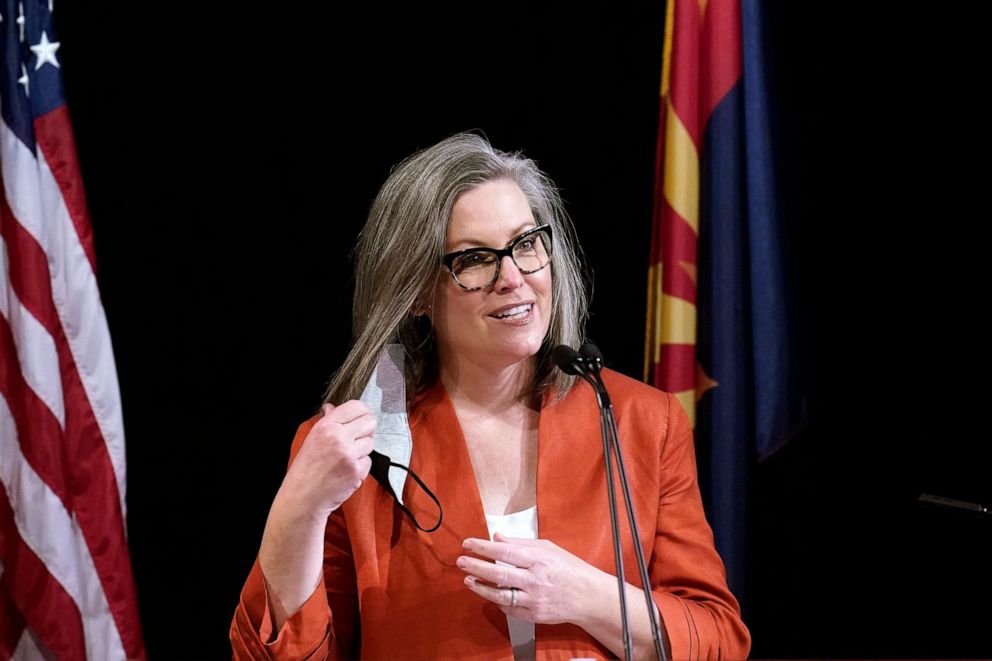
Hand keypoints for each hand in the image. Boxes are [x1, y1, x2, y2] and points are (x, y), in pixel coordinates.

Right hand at [278, 400, 375, 518]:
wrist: (303, 498)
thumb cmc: (306, 469)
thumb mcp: (311, 439)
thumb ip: (326, 421)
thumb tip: (332, 407)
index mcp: (326, 426)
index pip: (356, 406)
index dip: (363, 411)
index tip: (362, 417)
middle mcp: (338, 437)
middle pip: (370, 422)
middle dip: (366, 430)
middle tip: (357, 439)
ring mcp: (348, 454)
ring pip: (370, 442)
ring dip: (362, 450)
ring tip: (346, 458)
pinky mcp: (356, 470)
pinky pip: (368, 461)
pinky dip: (361, 466)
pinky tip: (346, 470)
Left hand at [456, 533, 600, 624]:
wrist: (588, 597)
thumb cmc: (569, 568)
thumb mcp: (548, 548)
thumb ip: (521, 544)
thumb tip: (497, 538)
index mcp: (539, 559)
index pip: (505, 553)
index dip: (483, 548)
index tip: (468, 543)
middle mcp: (535, 580)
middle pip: (499, 574)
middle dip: (476, 566)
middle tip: (461, 561)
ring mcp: (534, 600)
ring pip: (500, 595)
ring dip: (481, 587)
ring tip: (468, 579)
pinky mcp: (534, 615)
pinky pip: (509, 609)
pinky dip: (497, 601)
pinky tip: (488, 593)